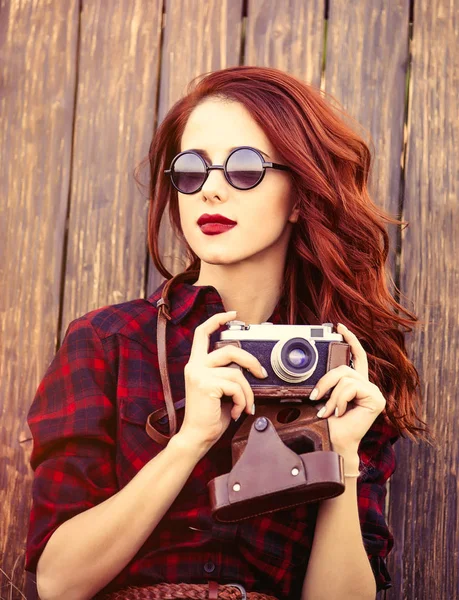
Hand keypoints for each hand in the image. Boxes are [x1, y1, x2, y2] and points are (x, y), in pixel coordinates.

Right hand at [181, 310, 267, 447]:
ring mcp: (199, 374)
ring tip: (244, 406)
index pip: (203, 333)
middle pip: (230, 350)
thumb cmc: (210, 416)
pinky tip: (236, 412)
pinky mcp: (206, 385)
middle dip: (251, 361)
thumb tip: (248, 367)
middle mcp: (195, 366)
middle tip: (261, 373)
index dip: (217, 320)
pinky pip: (236, 386)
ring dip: (247, 392)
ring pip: (237, 372)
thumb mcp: (219, 390)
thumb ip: (226, 374)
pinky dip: (242, 401)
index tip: (232, 314)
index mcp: (196, 364)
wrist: (197, 437)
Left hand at [311, 323, 386, 452]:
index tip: (339, 326)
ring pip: (345, 377)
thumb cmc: (327, 424)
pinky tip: (339, 412)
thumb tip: (312, 370)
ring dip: (331, 395)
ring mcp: (373, 391)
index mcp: (355, 384)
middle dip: (326, 381)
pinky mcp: (376, 398)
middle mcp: (367, 385)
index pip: (356, 355)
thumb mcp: (323, 397)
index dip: (350, 339)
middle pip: (344, 367)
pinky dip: (339, 399)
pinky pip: (351, 387)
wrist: (333, 443)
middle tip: (315, 396)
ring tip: (328, 411)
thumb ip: (325, 382)